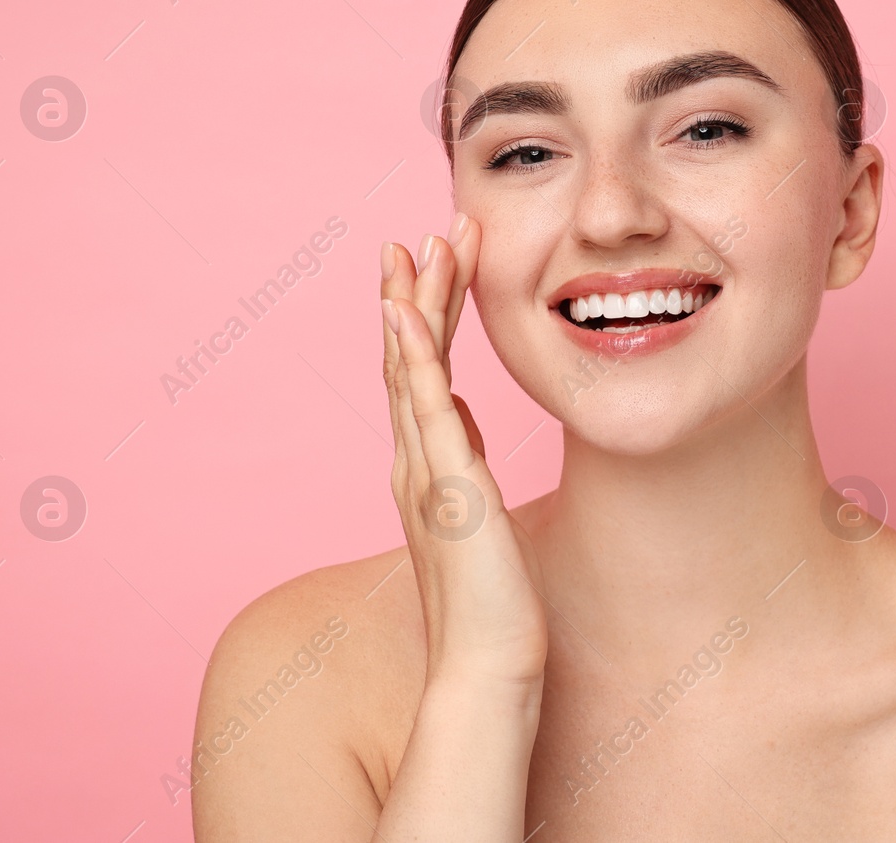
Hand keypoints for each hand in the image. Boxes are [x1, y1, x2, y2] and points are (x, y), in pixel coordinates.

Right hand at [380, 214, 547, 693]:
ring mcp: (424, 470)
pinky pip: (422, 408)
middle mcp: (414, 459)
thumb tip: (464, 414)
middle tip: (417, 234)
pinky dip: (410, 356)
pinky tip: (404, 313)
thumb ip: (463, 458)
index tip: (430, 262)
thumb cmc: (491, 597)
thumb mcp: (478, 508)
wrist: (487, 661)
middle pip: (407, 358)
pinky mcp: (446, 485)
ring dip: (412, 305)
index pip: (421, 372)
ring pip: (410, 370)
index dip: (424, 315)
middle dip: (414, 292)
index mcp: (427, 463)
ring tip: (415, 247)